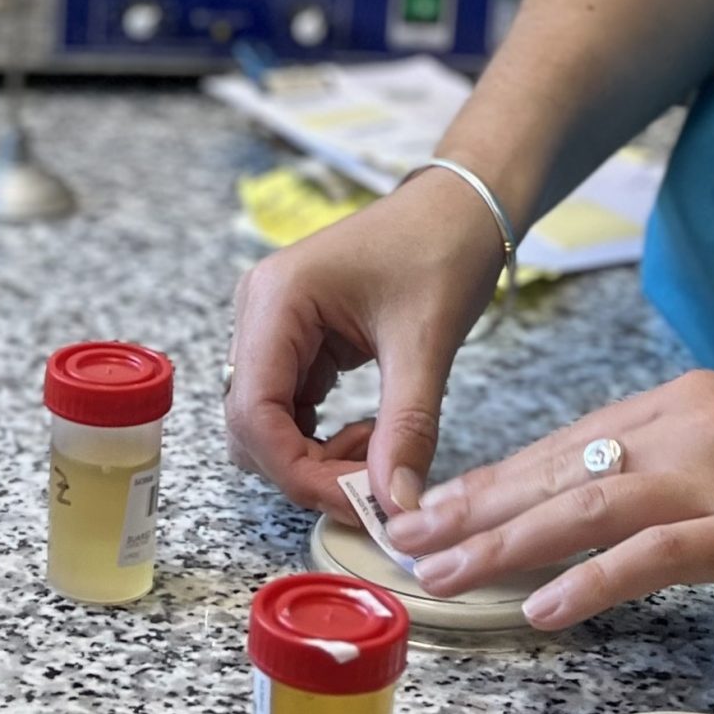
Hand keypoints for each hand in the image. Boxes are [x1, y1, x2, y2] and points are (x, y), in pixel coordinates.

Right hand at [224, 170, 505, 518]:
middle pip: (251, 424)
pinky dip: (321, 436)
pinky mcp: (296, 339)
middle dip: (306, 467)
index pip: (254, 413)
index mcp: (276, 299)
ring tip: (377, 449)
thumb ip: (407, 430)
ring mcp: (273, 325)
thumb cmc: (442, 247)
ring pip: (266, 423)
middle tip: (373, 481)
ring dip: (313, 455)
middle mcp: (259, 311)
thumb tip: (397, 508)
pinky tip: (369, 432)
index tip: (358, 500)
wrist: (461, 205)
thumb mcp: (426, 342)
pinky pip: (290, 408)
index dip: (297, 471)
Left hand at [383, 369, 713, 628]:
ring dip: (502, 543)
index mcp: (687, 401)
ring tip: (441, 572)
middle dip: (473, 504)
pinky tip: (543, 607)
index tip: (440, 498)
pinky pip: (650, 558)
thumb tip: (628, 486)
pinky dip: (590, 583)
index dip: (497, 473)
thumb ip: (690, 453)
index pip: (567, 439)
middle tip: (402, 534)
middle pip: (555, 468)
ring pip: (581, 509)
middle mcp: (687, 426)